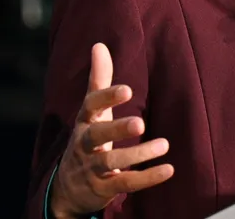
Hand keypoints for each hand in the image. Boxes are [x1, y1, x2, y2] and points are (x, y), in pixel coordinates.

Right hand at [48, 43, 173, 218]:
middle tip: (140, 123)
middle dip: (117, 129)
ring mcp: (93, 168)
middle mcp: (86, 144)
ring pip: (112, 162)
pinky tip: (168, 169)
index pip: (91, 106)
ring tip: (164, 144)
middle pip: (98, 135)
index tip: (127, 89)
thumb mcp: (92, 111)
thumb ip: (99, 79)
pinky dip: (147, 178)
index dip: (107, 98)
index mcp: (85, 121)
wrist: (66, 189)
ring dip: (139, 154)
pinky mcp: (103, 189)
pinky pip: (125, 183)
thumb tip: (99, 45)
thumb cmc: (88, 139)